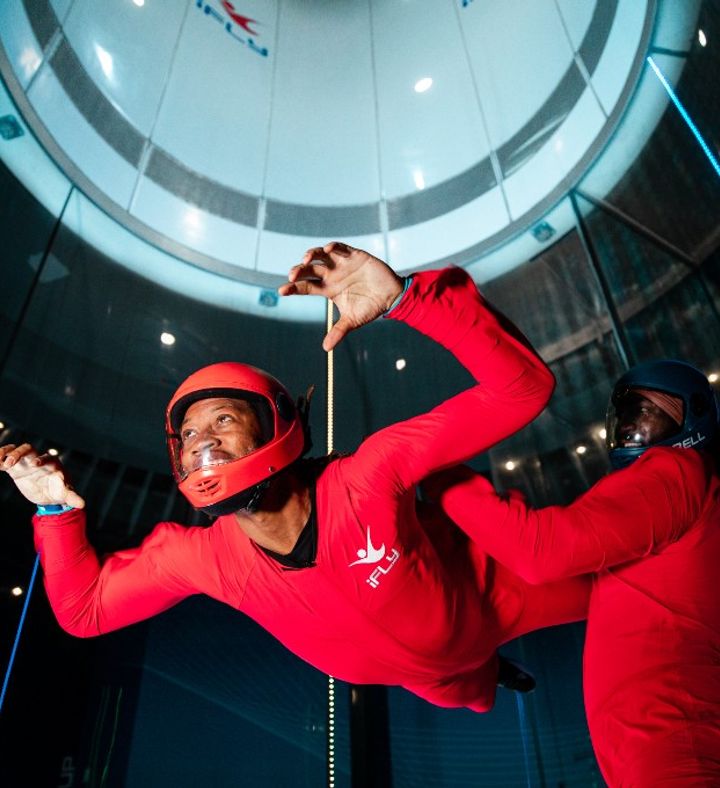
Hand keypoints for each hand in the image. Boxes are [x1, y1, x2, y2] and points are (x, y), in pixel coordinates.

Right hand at [0, 443, 85, 508]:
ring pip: (14, 450)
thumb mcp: (65, 495)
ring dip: (6, 453)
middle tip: (10, 463)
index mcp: (51, 464)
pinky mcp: (15, 469)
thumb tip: (82, 505)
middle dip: (19, 453)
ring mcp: (25, 463)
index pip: (46, 458)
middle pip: (27, 449)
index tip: (35, 464)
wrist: (49, 495)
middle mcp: (37, 460)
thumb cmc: (60, 491)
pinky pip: (4, 460)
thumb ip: (72, 497)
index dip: (41, 459)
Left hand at [278, 242, 403, 350]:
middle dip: (300, 271)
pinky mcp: (354, 255)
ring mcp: (341, 264)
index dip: (293, 288)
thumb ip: (339, 332)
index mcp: (328, 289)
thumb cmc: (370, 307)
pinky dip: (332, 247)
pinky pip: (340, 248)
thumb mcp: (353, 321)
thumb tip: (325, 349)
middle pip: (310, 270)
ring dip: (312, 255)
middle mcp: (331, 274)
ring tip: (306, 259)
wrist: (391, 296)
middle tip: (293, 276)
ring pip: (321, 256)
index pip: (306, 287)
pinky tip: (327, 251)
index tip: (281, 291)